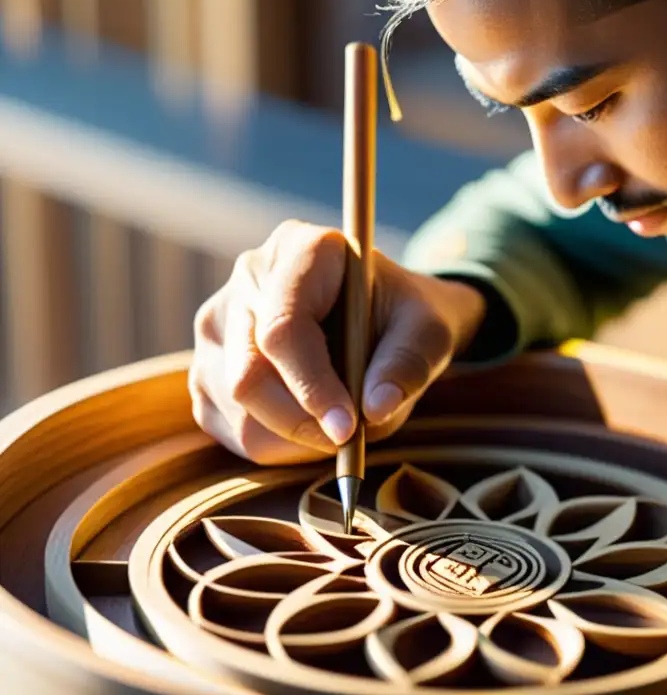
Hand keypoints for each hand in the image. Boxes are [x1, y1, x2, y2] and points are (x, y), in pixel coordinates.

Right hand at [189, 219, 486, 464]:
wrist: (386, 317)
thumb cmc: (407, 317)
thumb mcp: (429, 331)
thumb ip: (409, 364)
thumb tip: (375, 411)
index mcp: (302, 249)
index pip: (285, 327)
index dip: (311, 385)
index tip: (348, 429)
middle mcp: (248, 276)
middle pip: (248, 373)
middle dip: (299, 424)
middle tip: (348, 443)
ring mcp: (219, 319)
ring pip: (231, 406)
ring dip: (287, 440)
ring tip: (338, 429)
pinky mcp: (209, 362)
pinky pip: (222, 423)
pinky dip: (268, 445)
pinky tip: (309, 431)